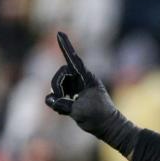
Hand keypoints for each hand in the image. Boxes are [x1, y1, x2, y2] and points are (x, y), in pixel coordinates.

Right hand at [45, 31, 138, 157]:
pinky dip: (57, 101)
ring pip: (58, 84)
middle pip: (61, 73)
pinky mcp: (74, 95)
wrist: (108, 127)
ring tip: (64, 108)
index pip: (74, 60)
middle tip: (62, 100)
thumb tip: (51, 100)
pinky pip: (58, 93)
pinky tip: (61, 110)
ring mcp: (78, 87)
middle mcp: (82, 80)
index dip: (66, 46)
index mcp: (88, 79)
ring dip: (57, 95)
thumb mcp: (80, 112)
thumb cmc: (99, 118)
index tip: (59, 33)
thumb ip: (64, 105)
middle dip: (56, 86)